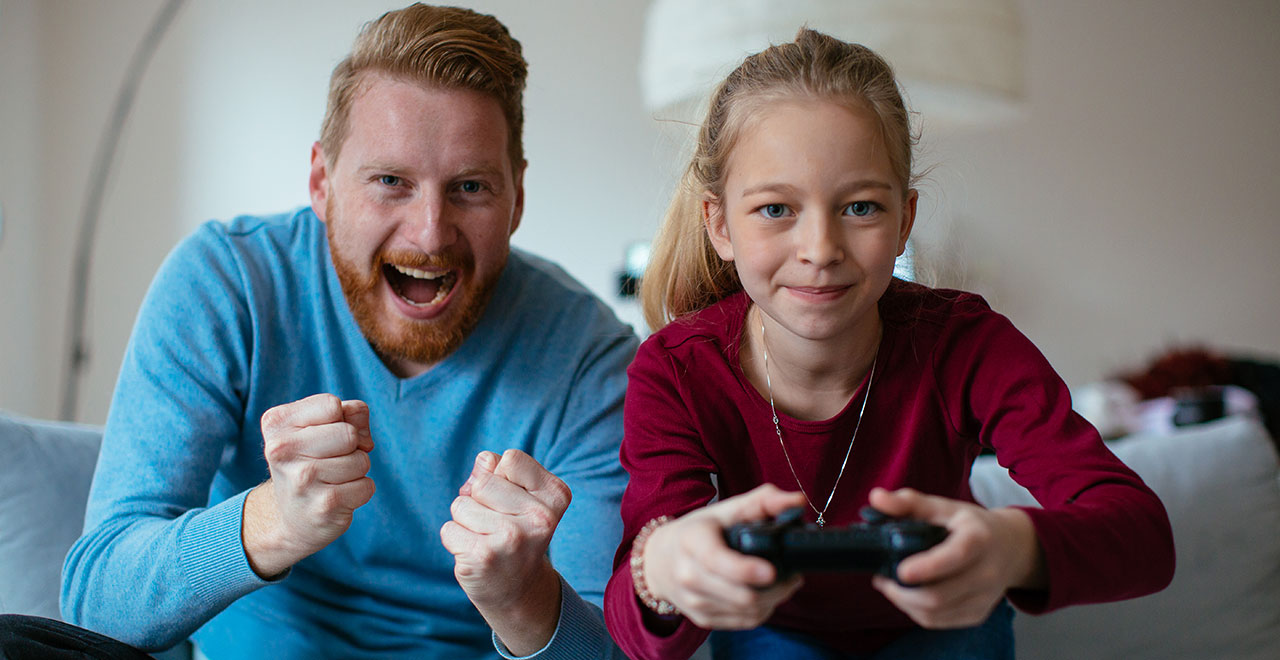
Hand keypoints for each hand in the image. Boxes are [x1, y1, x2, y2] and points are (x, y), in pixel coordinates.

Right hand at [242, 394, 375, 577]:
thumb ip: (349, 413)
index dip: (341, 419)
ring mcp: (302, 479)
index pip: (332, 405)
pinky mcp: (324, 505)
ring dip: (356, 470)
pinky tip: (337, 498)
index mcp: (276, 423)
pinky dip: (360, 491)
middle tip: (331, 460)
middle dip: (352, 446)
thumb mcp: (320, 427)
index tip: (325, 435)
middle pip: (349, 433)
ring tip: (332, 479)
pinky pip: (367, 486)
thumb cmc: (311, 461)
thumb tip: (364, 439)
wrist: (291, 517)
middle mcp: (281, 450)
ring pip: (361, 460)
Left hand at [440, 449, 570, 654]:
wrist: (518, 591)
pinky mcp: (484, 557)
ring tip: (487, 539)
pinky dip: (455, 540)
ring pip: (461, 505)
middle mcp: (540, 517)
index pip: (510, 459)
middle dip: (479, 500)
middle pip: (481, 482)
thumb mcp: (519, 497)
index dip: (501, 476)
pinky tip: (476, 555)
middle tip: (496, 525)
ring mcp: (512, 538)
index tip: (512, 501)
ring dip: (465, 521)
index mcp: (555, 496)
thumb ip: (499, 471)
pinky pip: (449, 529)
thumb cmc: (514, 534)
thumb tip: (482, 460)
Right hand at [642, 484, 806, 629]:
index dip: (746, 570)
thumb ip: (765, 500)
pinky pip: (743, 622)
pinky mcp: (702, 619)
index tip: (771, 570)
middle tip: (793, 573)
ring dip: (774, 599)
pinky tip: (768, 594)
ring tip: (784, 582)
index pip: (718, 561)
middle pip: (741, 595)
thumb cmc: (698, 531)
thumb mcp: (726, 509)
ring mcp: (694, 601)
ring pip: (747, 611)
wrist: (660, 560)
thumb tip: (798, 501)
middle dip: (776, 587)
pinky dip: (762, 610)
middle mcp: (687, 575)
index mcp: (691, 541)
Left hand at [868, 487, 1044, 628]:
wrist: (1010, 547)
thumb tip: (876, 498)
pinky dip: (917, 612)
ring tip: (891, 586)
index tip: (901, 571)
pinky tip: (908, 596)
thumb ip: (908, 502)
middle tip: (882, 578)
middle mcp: (987, 572)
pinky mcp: (978, 614)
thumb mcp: (944, 507)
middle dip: (902, 592)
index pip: (955, 556)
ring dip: (905, 603)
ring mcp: (984, 597)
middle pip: (940, 595)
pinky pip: (940, 622)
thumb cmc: (970, 525)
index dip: (928, 567)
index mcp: (979, 538)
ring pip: (935, 614)